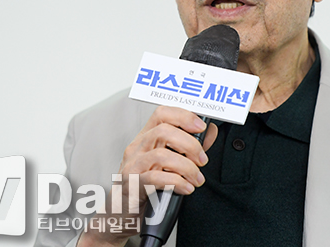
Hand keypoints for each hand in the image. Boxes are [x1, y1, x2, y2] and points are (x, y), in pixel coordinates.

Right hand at [77, 106, 217, 246]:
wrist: (120, 215)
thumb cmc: (144, 188)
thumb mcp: (167, 163)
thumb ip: (189, 146)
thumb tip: (210, 131)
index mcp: (145, 138)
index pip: (161, 114)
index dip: (183, 116)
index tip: (201, 127)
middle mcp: (136, 148)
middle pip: (163, 131)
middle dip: (190, 144)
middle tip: (202, 160)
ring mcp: (132, 166)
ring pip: (161, 155)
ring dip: (187, 167)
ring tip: (197, 179)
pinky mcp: (131, 185)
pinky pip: (156, 178)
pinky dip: (177, 182)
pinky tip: (186, 188)